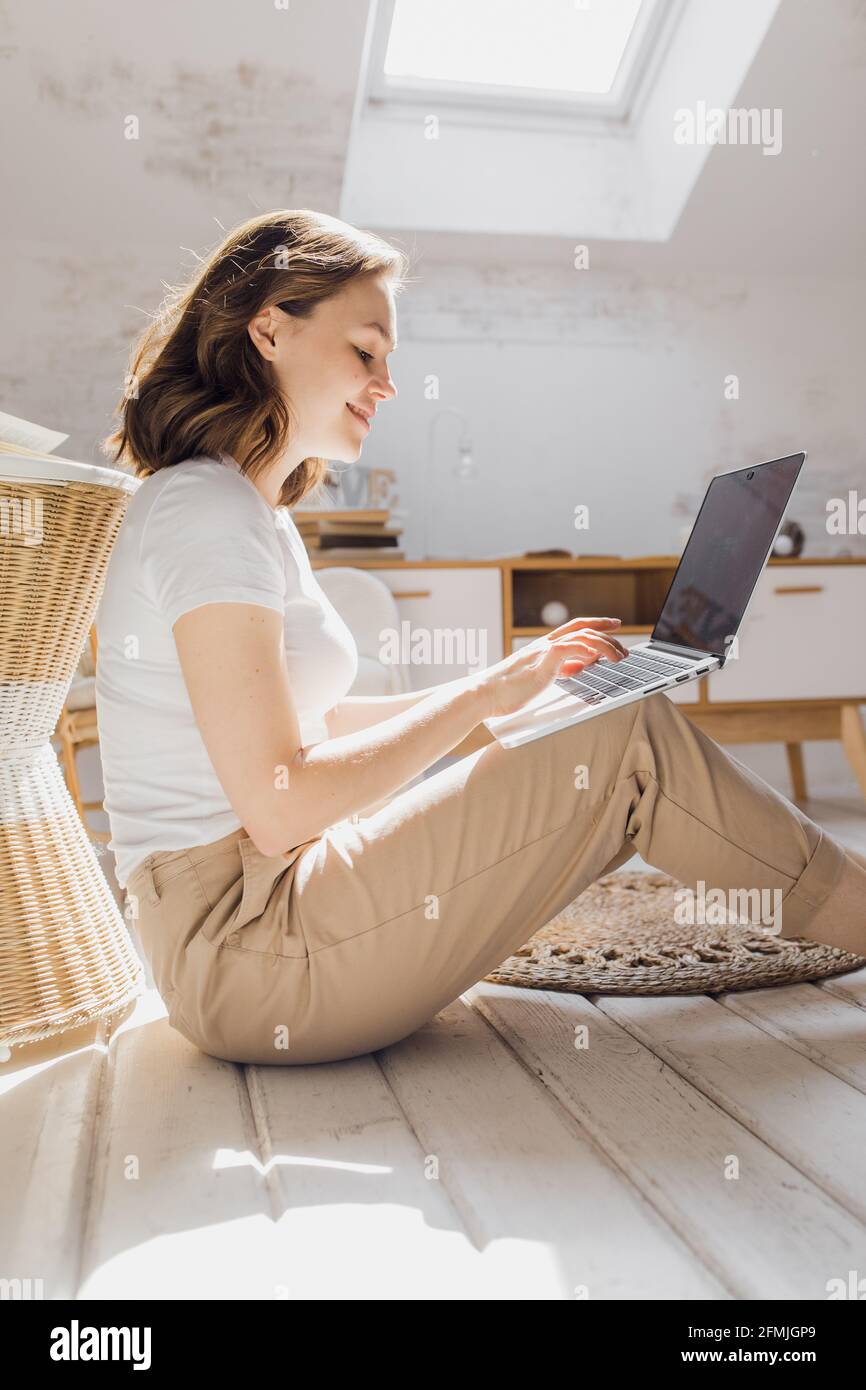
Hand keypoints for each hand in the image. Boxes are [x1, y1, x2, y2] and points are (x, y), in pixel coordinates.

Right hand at [472, 616, 627, 719]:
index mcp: (543, 647)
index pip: (575, 629)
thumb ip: (561, 668)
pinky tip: (597, 657)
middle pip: (582, 628)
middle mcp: (544, 645)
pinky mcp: (541, 663)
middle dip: (608, 634)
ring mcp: (543, 652)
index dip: (597, 625)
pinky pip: (568, 649)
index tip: (614, 625)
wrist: (483, 694)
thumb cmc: (507, 690)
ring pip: (581, 637)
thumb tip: (581, 665)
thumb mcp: (541, 676)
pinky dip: (586, 650)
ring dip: (605, 645)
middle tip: (624, 647)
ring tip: (619, 657)